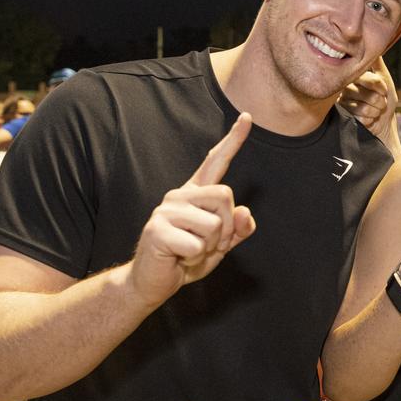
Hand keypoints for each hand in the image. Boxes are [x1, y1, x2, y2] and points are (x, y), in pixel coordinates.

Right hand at [127, 113, 257, 306]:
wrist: (154, 283)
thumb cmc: (187, 259)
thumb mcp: (220, 245)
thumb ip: (238, 229)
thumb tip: (246, 212)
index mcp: (196, 194)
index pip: (216, 161)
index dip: (233, 140)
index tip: (247, 117)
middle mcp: (180, 195)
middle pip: (225, 195)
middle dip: (226, 227)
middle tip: (208, 244)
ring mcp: (166, 210)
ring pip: (214, 223)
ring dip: (209, 246)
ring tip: (190, 251)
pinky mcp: (157, 229)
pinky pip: (197, 244)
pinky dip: (194, 258)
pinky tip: (178, 258)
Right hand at [342, 56, 397, 137]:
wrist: (384, 123)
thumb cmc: (385, 99)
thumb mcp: (384, 78)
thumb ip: (377, 63)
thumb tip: (375, 42)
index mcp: (354, 78)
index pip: (365, 77)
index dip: (378, 86)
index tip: (384, 91)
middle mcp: (346, 89)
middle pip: (367, 94)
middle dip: (380, 101)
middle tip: (380, 103)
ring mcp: (344, 104)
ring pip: (364, 108)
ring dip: (376, 111)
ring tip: (375, 111)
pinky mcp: (345, 118)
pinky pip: (361, 118)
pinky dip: (370, 120)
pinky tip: (368, 119)